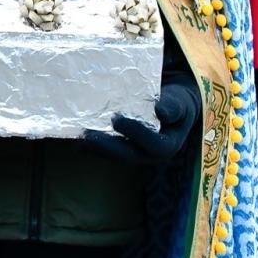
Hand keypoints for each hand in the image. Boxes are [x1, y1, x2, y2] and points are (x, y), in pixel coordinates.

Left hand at [79, 83, 198, 164]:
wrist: (173, 105)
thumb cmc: (176, 101)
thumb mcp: (180, 101)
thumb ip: (173, 105)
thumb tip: (161, 111)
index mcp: (169, 143)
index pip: (155, 145)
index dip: (136, 134)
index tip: (117, 119)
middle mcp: (152, 153)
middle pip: (130, 155)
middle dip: (109, 146)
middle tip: (89, 134)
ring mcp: (137, 152)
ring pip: (116, 155)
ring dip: (97, 148)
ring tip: (80, 137)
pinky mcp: (124, 148)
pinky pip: (108, 151)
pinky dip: (92, 146)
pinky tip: (77, 138)